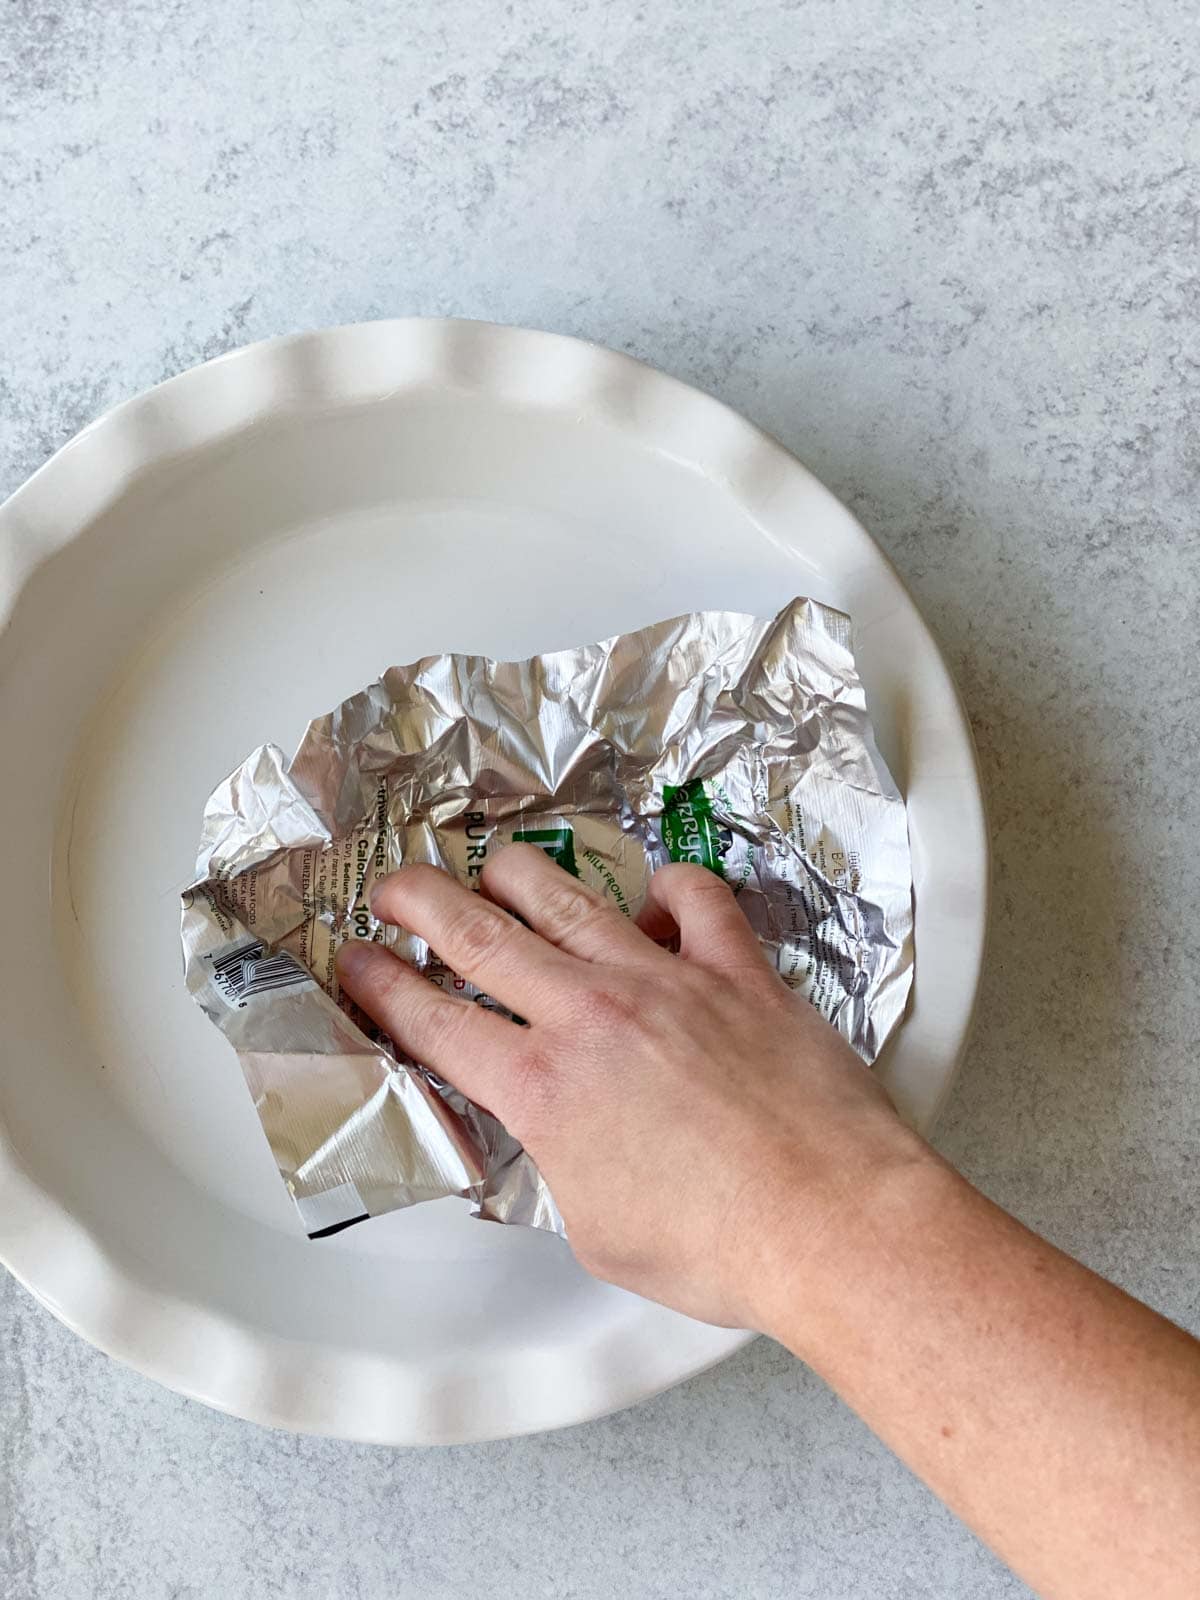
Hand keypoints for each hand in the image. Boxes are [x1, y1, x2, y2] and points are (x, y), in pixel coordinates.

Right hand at [335, 843, 926, 1328]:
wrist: (832, 1224)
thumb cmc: (722, 1248)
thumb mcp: (597, 1232)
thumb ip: (560, 1168)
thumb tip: (559, 1143)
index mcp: (545, 1090)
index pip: (437, 1023)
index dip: (384, 988)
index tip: (358, 961)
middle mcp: (594, 1018)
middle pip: (484, 937)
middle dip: (424, 902)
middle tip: (395, 883)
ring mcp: (669, 983)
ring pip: (575, 901)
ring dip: (522, 876)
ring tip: (496, 863)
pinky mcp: (740, 973)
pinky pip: (699, 900)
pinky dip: (672, 887)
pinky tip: (658, 892)